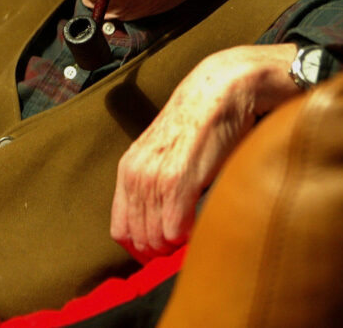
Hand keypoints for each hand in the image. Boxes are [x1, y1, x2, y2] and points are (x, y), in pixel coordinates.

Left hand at [110, 43, 300, 262]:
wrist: (220, 91)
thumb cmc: (201, 124)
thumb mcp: (166, 154)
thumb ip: (158, 185)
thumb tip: (165, 226)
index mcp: (128, 170)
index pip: (121, 230)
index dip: (142, 248)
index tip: (164, 250)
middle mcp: (136, 175)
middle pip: (138, 240)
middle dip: (161, 252)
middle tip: (185, 245)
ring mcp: (155, 178)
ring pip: (155, 240)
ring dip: (175, 247)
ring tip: (194, 234)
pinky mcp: (179, 180)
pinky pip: (174, 231)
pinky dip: (187, 239)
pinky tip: (200, 226)